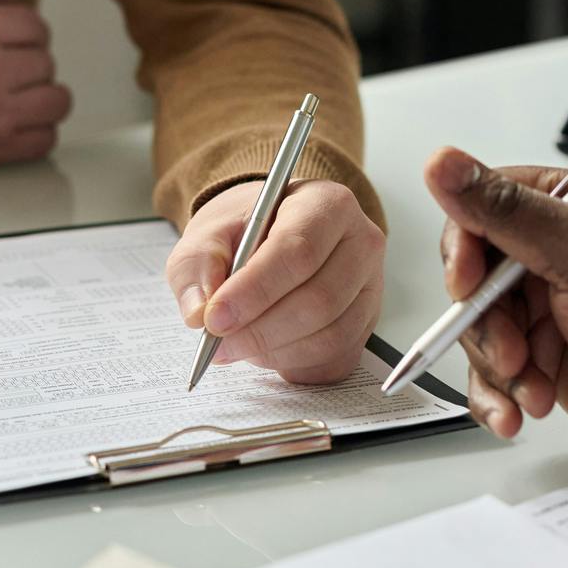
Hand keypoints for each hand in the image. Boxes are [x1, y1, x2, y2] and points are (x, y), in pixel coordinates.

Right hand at [0, 0, 71, 172]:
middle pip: (47, 61)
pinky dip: (38, 132)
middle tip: (4, 69)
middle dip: (30, 61)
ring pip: (57, 100)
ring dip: (42, 96)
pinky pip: (46, 139)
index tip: (10, 41)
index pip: (36, 24)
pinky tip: (17, 123)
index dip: (25, 30)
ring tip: (19, 96)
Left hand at [165, 179, 383, 383]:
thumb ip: (197, 265)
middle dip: (260, 330)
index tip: (215, 317)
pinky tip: (264, 350)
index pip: (298, 251)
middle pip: (320, 300)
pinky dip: (292, 363)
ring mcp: (370, 287)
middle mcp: (360, 244)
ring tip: (236, 344)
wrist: (271, 235)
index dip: (255, 290)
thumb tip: (198, 311)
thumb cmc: (247, 231)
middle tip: (218, 342)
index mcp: (326, 204)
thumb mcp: (210, 233)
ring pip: (329, 335)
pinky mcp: (366, 324)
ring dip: (274, 350)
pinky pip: (334, 357)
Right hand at [423, 148, 567, 452]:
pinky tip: (519, 408)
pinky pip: (492, 369)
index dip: (466, 248)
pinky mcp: (542, 352)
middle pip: (473, 273)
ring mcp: (547, 303)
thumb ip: (510, 212)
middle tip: (512, 350)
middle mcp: (556, 250)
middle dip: (484, 321)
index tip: (467, 284)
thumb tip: (444, 165)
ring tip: (531, 386)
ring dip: (497, 365)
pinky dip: (499, 393)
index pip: (485, 205)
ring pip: (478, 326)